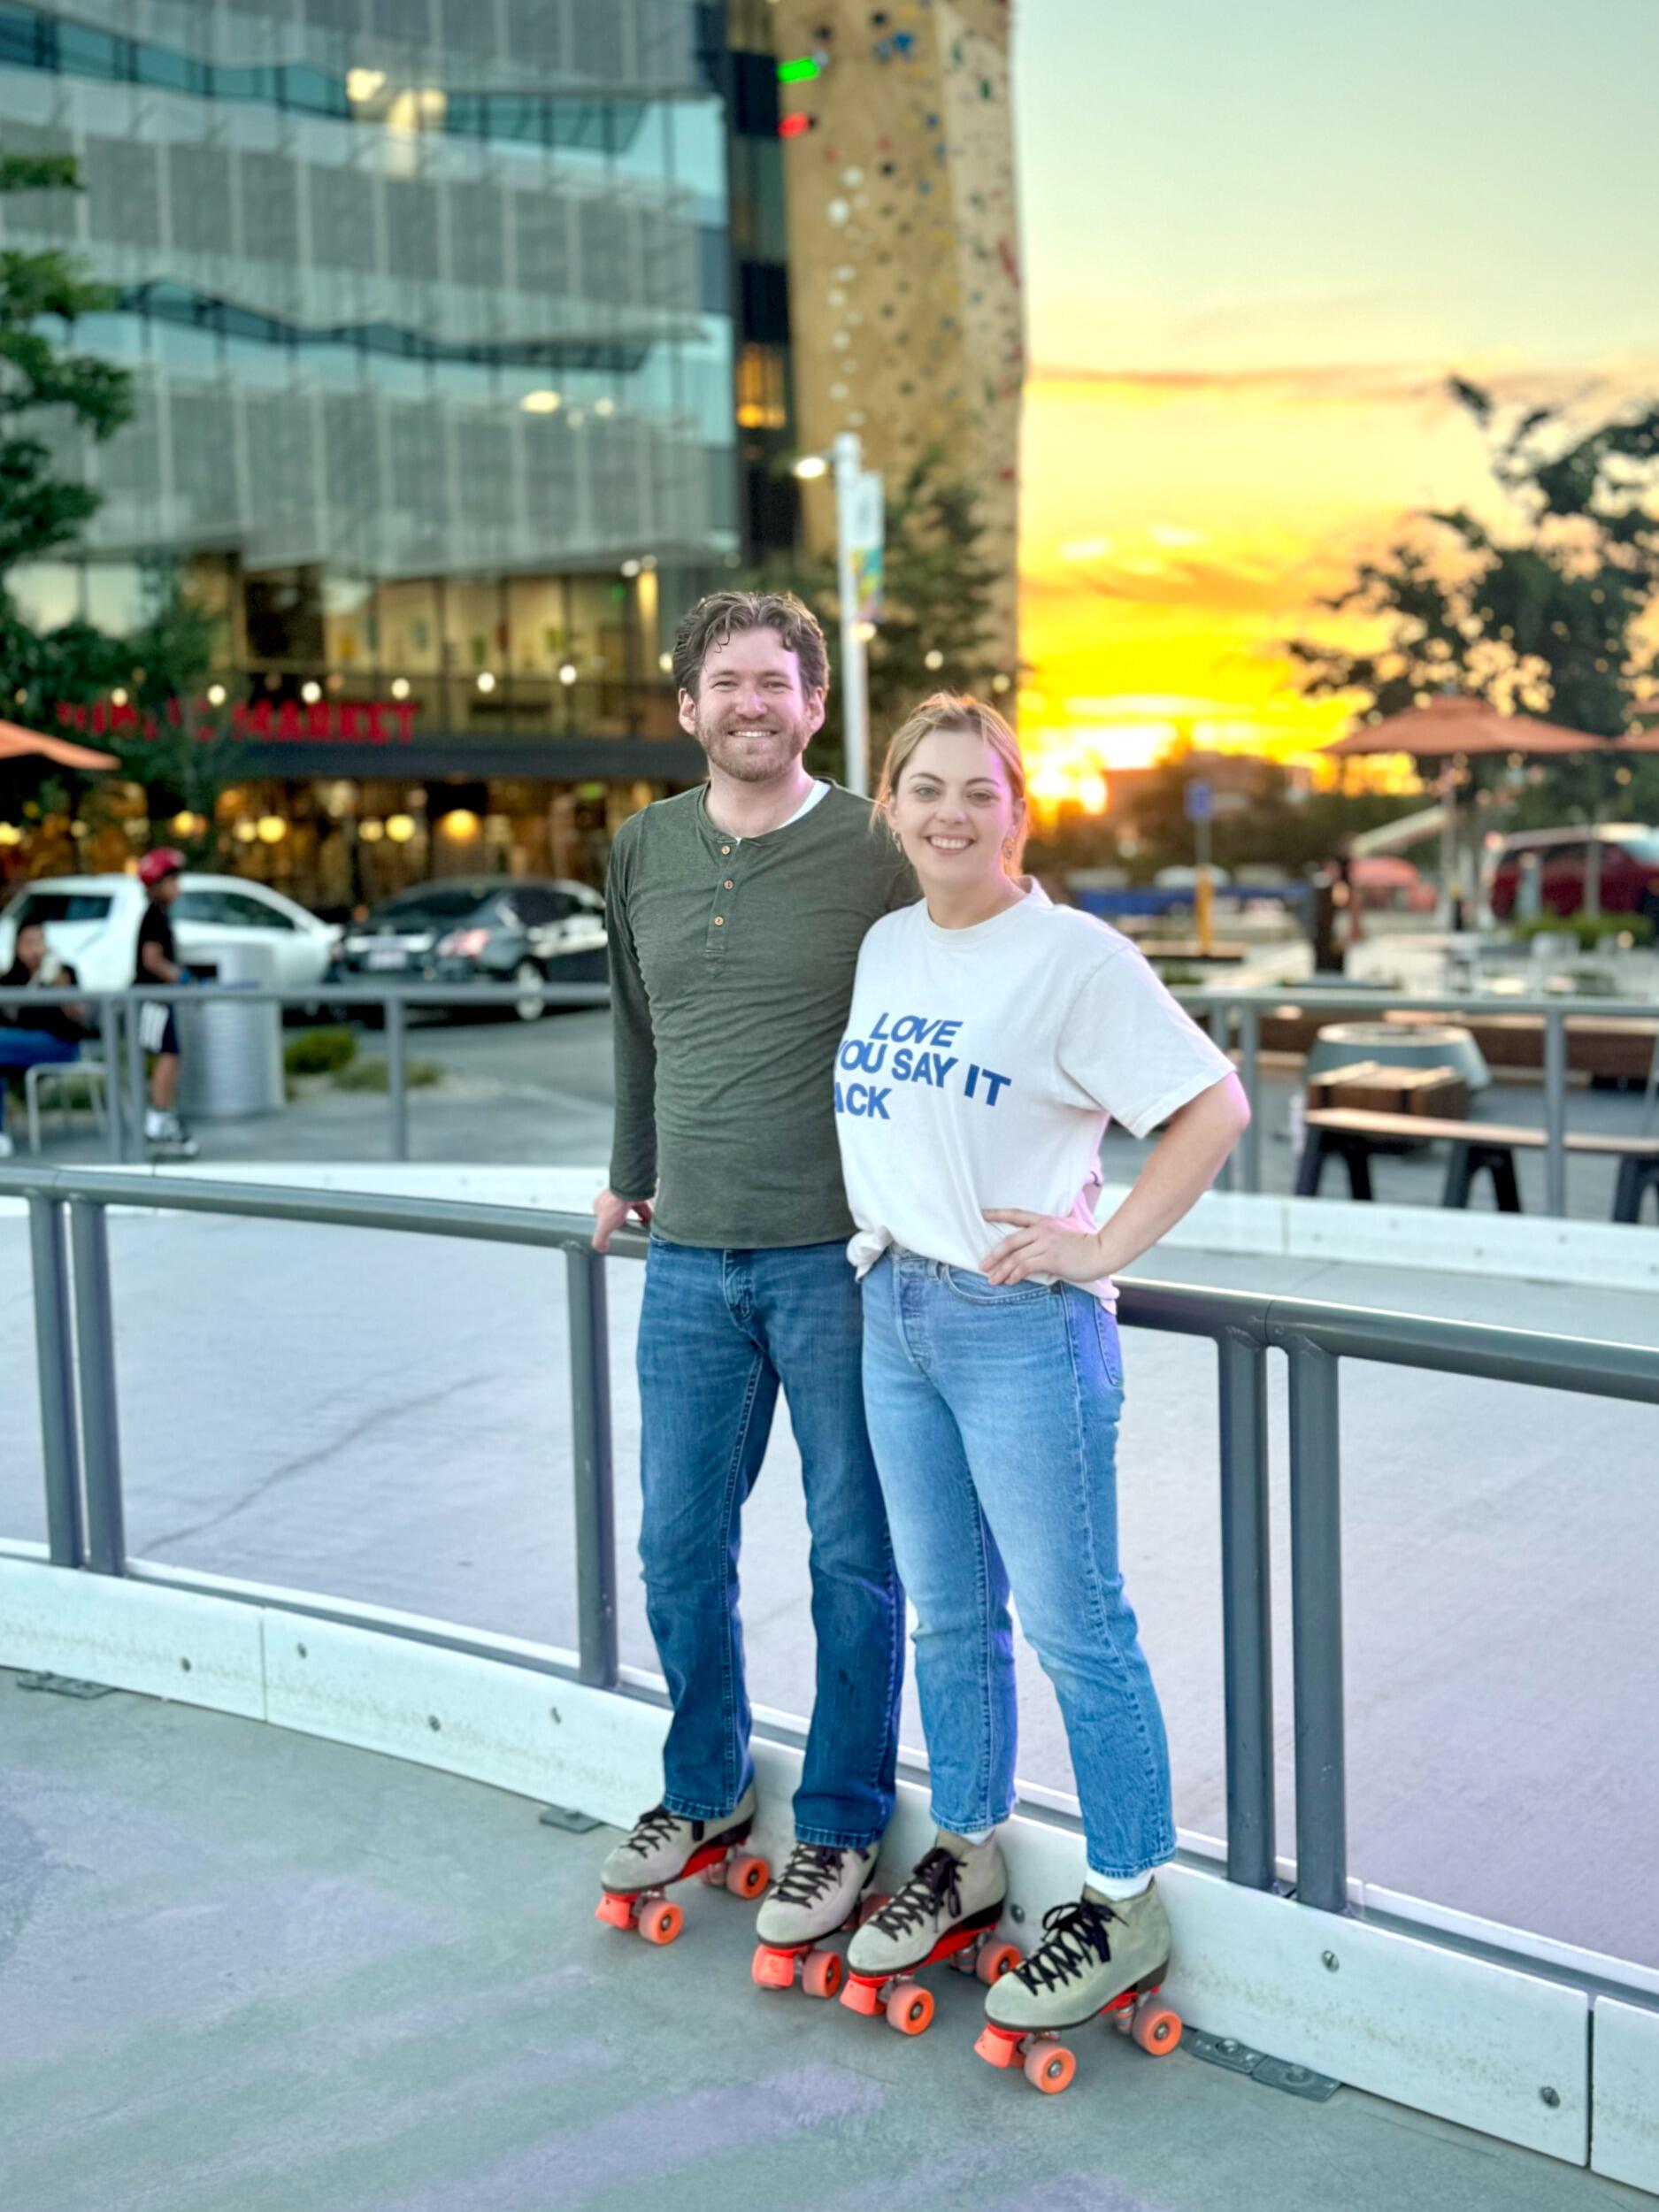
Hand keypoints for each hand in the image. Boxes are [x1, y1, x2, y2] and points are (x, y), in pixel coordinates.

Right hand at [592, 1187, 652, 1252]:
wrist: (629, 1191)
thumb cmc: (615, 1206)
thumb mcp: (603, 1227)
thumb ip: (599, 1240)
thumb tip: (601, 1248)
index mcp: (600, 1204)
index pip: (602, 1217)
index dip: (609, 1225)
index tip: (615, 1232)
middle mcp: (612, 1197)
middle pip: (618, 1212)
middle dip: (625, 1221)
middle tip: (630, 1229)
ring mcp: (625, 1194)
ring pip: (632, 1208)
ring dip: (638, 1217)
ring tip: (643, 1226)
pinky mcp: (637, 1193)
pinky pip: (643, 1204)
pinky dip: (647, 1213)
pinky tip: (651, 1221)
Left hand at [980, 1209, 1104, 1286]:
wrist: (1102, 1251)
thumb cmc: (1085, 1243)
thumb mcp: (1066, 1228)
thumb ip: (1049, 1231)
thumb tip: (1034, 1242)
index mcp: (1044, 1220)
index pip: (1016, 1215)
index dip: (997, 1214)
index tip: (982, 1215)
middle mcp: (1042, 1230)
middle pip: (1010, 1241)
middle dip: (993, 1255)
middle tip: (982, 1266)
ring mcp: (1046, 1243)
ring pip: (1015, 1257)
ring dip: (1001, 1270)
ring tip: (992, 1280)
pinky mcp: (1051, 1258)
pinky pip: (1026, 1267)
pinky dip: (1015, 1275)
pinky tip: (1009, 1281)